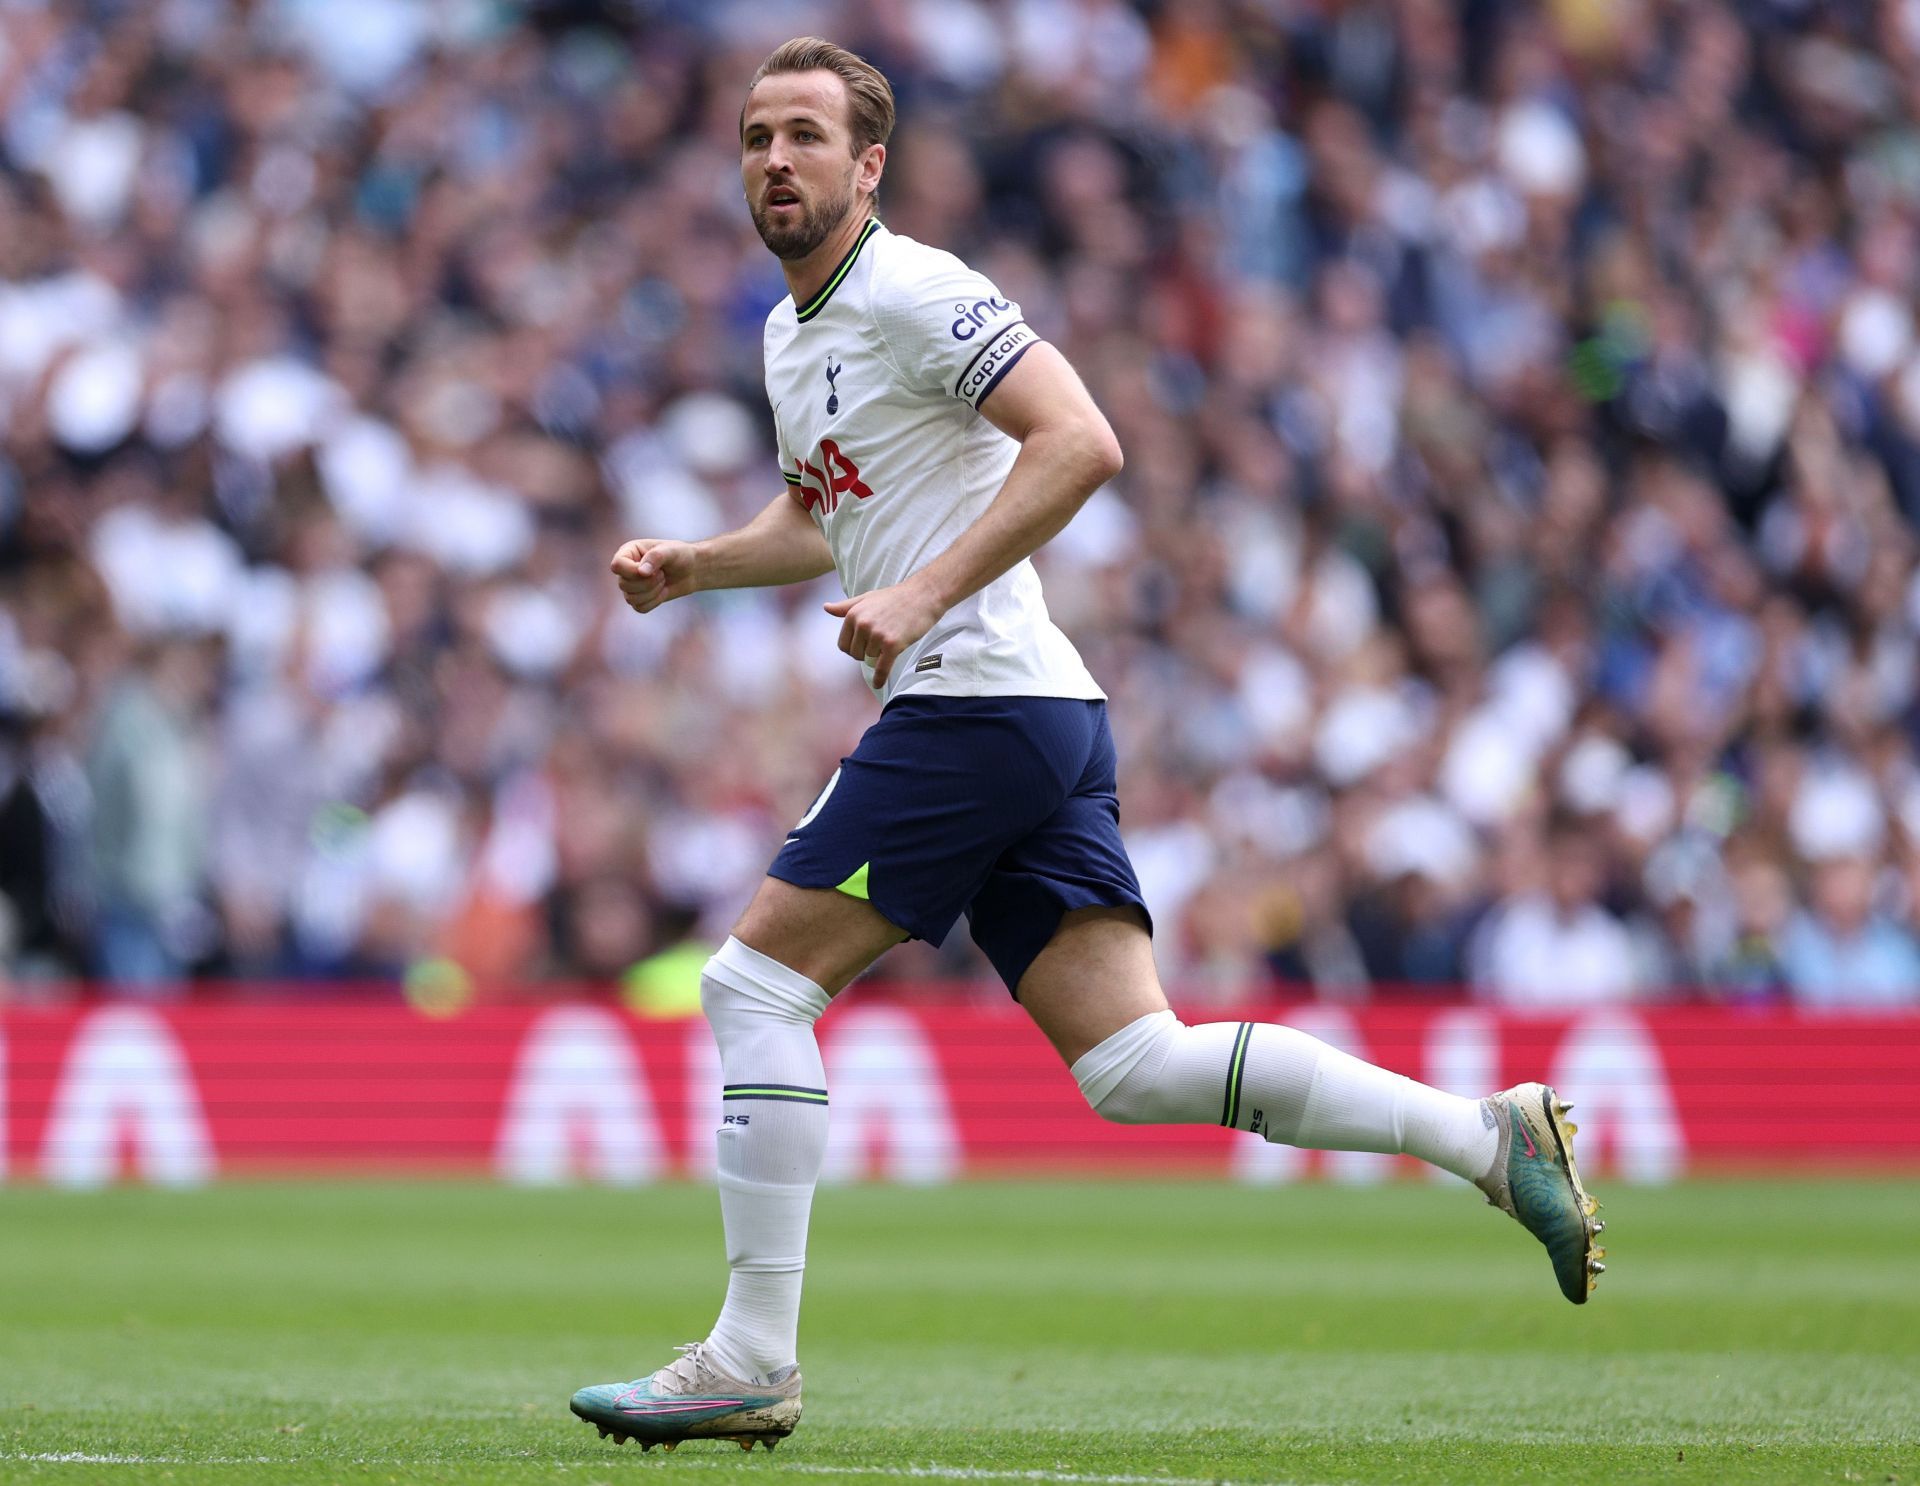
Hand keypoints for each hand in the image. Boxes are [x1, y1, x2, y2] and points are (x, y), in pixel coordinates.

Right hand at [611, 539, 698, 612]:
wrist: (691, 569)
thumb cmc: (680, 555)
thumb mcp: (671, 551)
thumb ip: (656, 557)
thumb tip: (641, 572)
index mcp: (629, 551)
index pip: (617, 565)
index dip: (632, 572)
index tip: (652, 570)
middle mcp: (626, 569)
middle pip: (623, 585)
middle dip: (648, 583)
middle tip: (662, 573)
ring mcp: (631, 585)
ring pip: (631, 598)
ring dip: (652, 592)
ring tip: (663, 580)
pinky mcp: (639, 599)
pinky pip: (640, 608)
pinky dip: (654, 602)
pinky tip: (663, 591)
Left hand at [823, 580, 945, 689]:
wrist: (923, 595)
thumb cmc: (895, 597)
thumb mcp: (867, 598)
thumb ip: (846, 607)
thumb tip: (825, 608)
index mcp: (853, 615)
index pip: (843, 645)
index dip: (853, 649)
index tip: (864, 647)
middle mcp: (863, 625)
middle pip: (856, 654)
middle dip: (866, 654)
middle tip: (880, 645)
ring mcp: (877, 635)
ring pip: (870, 659)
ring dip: (880, 656)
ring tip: (892, 640)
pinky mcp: (892, 644)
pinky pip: (882, 667)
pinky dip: (880, 678)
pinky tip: (879, 684)